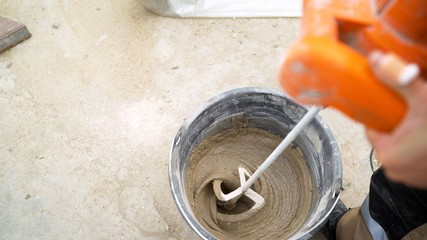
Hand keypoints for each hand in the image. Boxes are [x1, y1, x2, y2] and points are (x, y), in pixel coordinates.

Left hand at [366, 51, 426, 188]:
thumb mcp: (423, 99)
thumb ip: (398, 79)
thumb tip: (376, 59)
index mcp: (386, 154)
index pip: (372, 129)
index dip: (382, 115)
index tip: (391, 105)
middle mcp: (395, 170)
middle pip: (388, 138)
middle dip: (398, 125)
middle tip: (413, 112)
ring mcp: (410, 177)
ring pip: (403, 149)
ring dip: (410, 137)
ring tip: (423, 125)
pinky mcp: (423, 180)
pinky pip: (415, 159)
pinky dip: (420, 148)